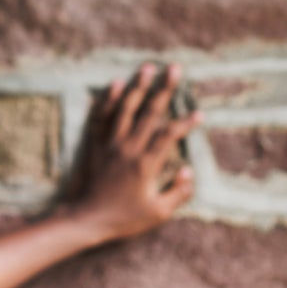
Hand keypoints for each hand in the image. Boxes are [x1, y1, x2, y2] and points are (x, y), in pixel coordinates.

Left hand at [63, 62, 201, 243]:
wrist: (86, 220)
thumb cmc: (124, 220)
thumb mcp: (157, 213)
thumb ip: (178, 193)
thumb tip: (190, 171)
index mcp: (145, 164)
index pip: (168, 136)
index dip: (185, 123)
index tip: (200, 114)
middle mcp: (128, 148)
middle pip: (149, 113)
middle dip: (164, 89)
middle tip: (175, 68)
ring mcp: (110, 144)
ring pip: (125, 108)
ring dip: (138, 86)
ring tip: (148, 67)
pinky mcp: (96, 145)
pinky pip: (101, 116)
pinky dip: (108, 99)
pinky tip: (116, 83)